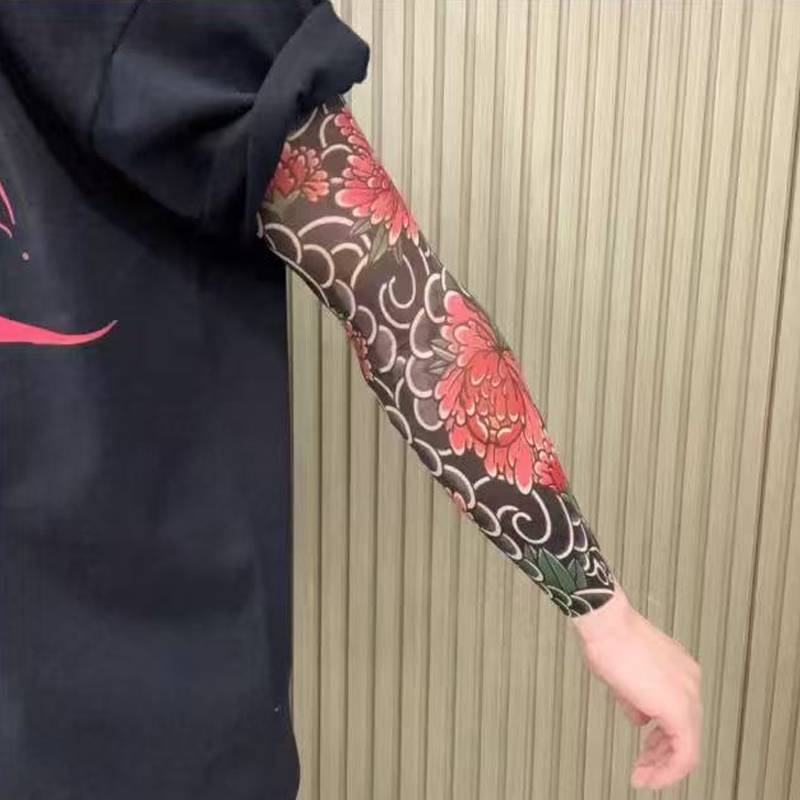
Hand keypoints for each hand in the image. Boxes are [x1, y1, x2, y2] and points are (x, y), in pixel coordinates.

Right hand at [571, 587, 701, 789]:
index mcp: (679, 670)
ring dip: (662, 766)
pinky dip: (667, 770)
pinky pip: (684, 753)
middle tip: (645, 770)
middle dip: (661, 757)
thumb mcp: (623, 675)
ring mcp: (687, 694)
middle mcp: (689, 682)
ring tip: (644, 777)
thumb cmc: (608, 639)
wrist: (607, 626)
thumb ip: (637, 698)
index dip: (661, 740)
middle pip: (685, 733)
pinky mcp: (679, 710)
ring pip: (686, 746)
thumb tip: (640, 715)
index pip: (679, 715)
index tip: (647, 752)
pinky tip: (649, 777)